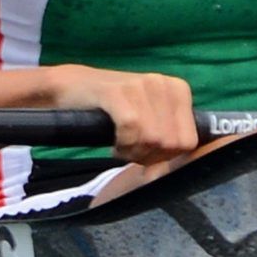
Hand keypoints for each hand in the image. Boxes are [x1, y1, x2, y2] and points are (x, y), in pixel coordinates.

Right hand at [47, 66, 199, 164]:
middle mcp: (163, 83)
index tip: (145, 152)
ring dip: (133, 151)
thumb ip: (167, 142)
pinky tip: (113, 141)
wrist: (67, 88)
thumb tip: (172, 173)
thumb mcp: (148, 121)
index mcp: (178, 90)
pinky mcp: (118, 91)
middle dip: (149, 156)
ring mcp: (141, 84)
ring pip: (153, 139)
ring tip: (120, 143)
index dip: (166, 156)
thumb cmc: (110, 111)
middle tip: (130, 148)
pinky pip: (132, 129)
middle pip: (171, 144)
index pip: (189, 142)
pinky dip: (122, 144)